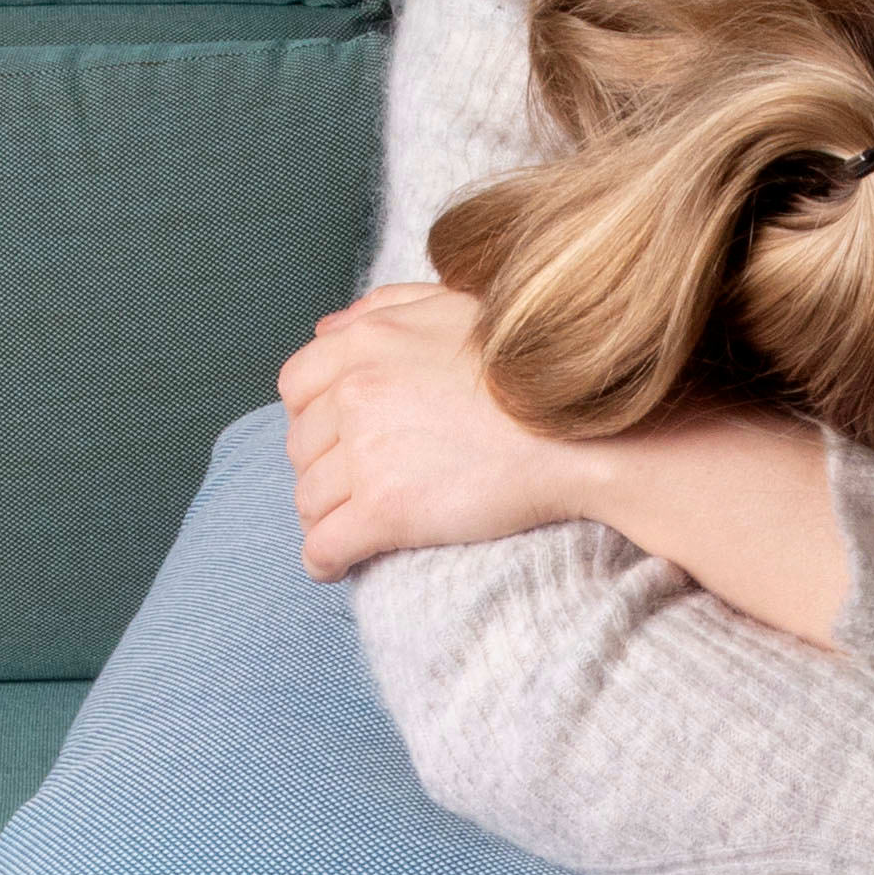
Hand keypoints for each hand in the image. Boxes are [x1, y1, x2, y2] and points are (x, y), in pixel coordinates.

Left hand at [278, 282, 581, 576]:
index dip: (310, 415)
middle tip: (351, 486)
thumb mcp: (453, 308)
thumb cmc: (528, 370)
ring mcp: (367, 454)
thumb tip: (327, 328)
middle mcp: (355, 393)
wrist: (577, 433)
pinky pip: (325, 545)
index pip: (295, 385)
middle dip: (320, 468)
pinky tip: (335, 566)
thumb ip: (385, 308)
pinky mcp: (386, 511)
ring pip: (309, 499)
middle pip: (301, 446)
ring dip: (323, 516)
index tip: (332, 436)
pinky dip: (322, 561)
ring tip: (349, 525)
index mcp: (366, 343)